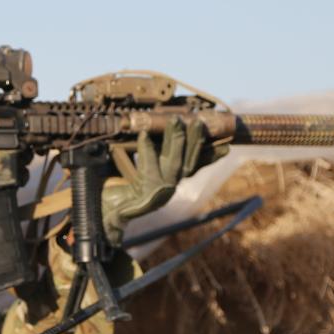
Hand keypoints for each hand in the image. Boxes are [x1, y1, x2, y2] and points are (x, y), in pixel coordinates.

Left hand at [100, 118, 218, 243]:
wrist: (107, 213)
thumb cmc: (119, 189)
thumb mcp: (141, 169)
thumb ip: (154, 154)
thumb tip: (159, 129)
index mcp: (170, 182)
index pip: (195, 166)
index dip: (211, 155)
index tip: (226, 144)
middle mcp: (168, 188)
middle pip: (187, 162)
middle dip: (194, 141)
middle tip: (197, 121)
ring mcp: (159, 193)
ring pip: (172, 164)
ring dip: (175, 141)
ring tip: (175, 122)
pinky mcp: (146, 195)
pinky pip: (148, 170)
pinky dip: (146, 152)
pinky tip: (143, 136)